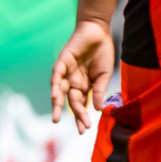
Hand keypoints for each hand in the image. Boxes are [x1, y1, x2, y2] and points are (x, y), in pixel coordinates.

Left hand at [50, 18, 114, 133]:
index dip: (83, 117)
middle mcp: (73, 82)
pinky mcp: (62, 62)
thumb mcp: (104, 75)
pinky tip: (56, 96)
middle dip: (74, 115)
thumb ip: (99, 91)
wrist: (98, 32)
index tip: (86, 129)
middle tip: (77, 128)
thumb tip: (97, 109)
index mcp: (84, 86)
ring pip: (59, 91)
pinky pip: (57, 75)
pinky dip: (56, 85)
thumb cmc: (102, 53)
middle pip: (70, 101)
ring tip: (56, 117)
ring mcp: (66, 73)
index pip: (81, 105)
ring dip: (57, 104)